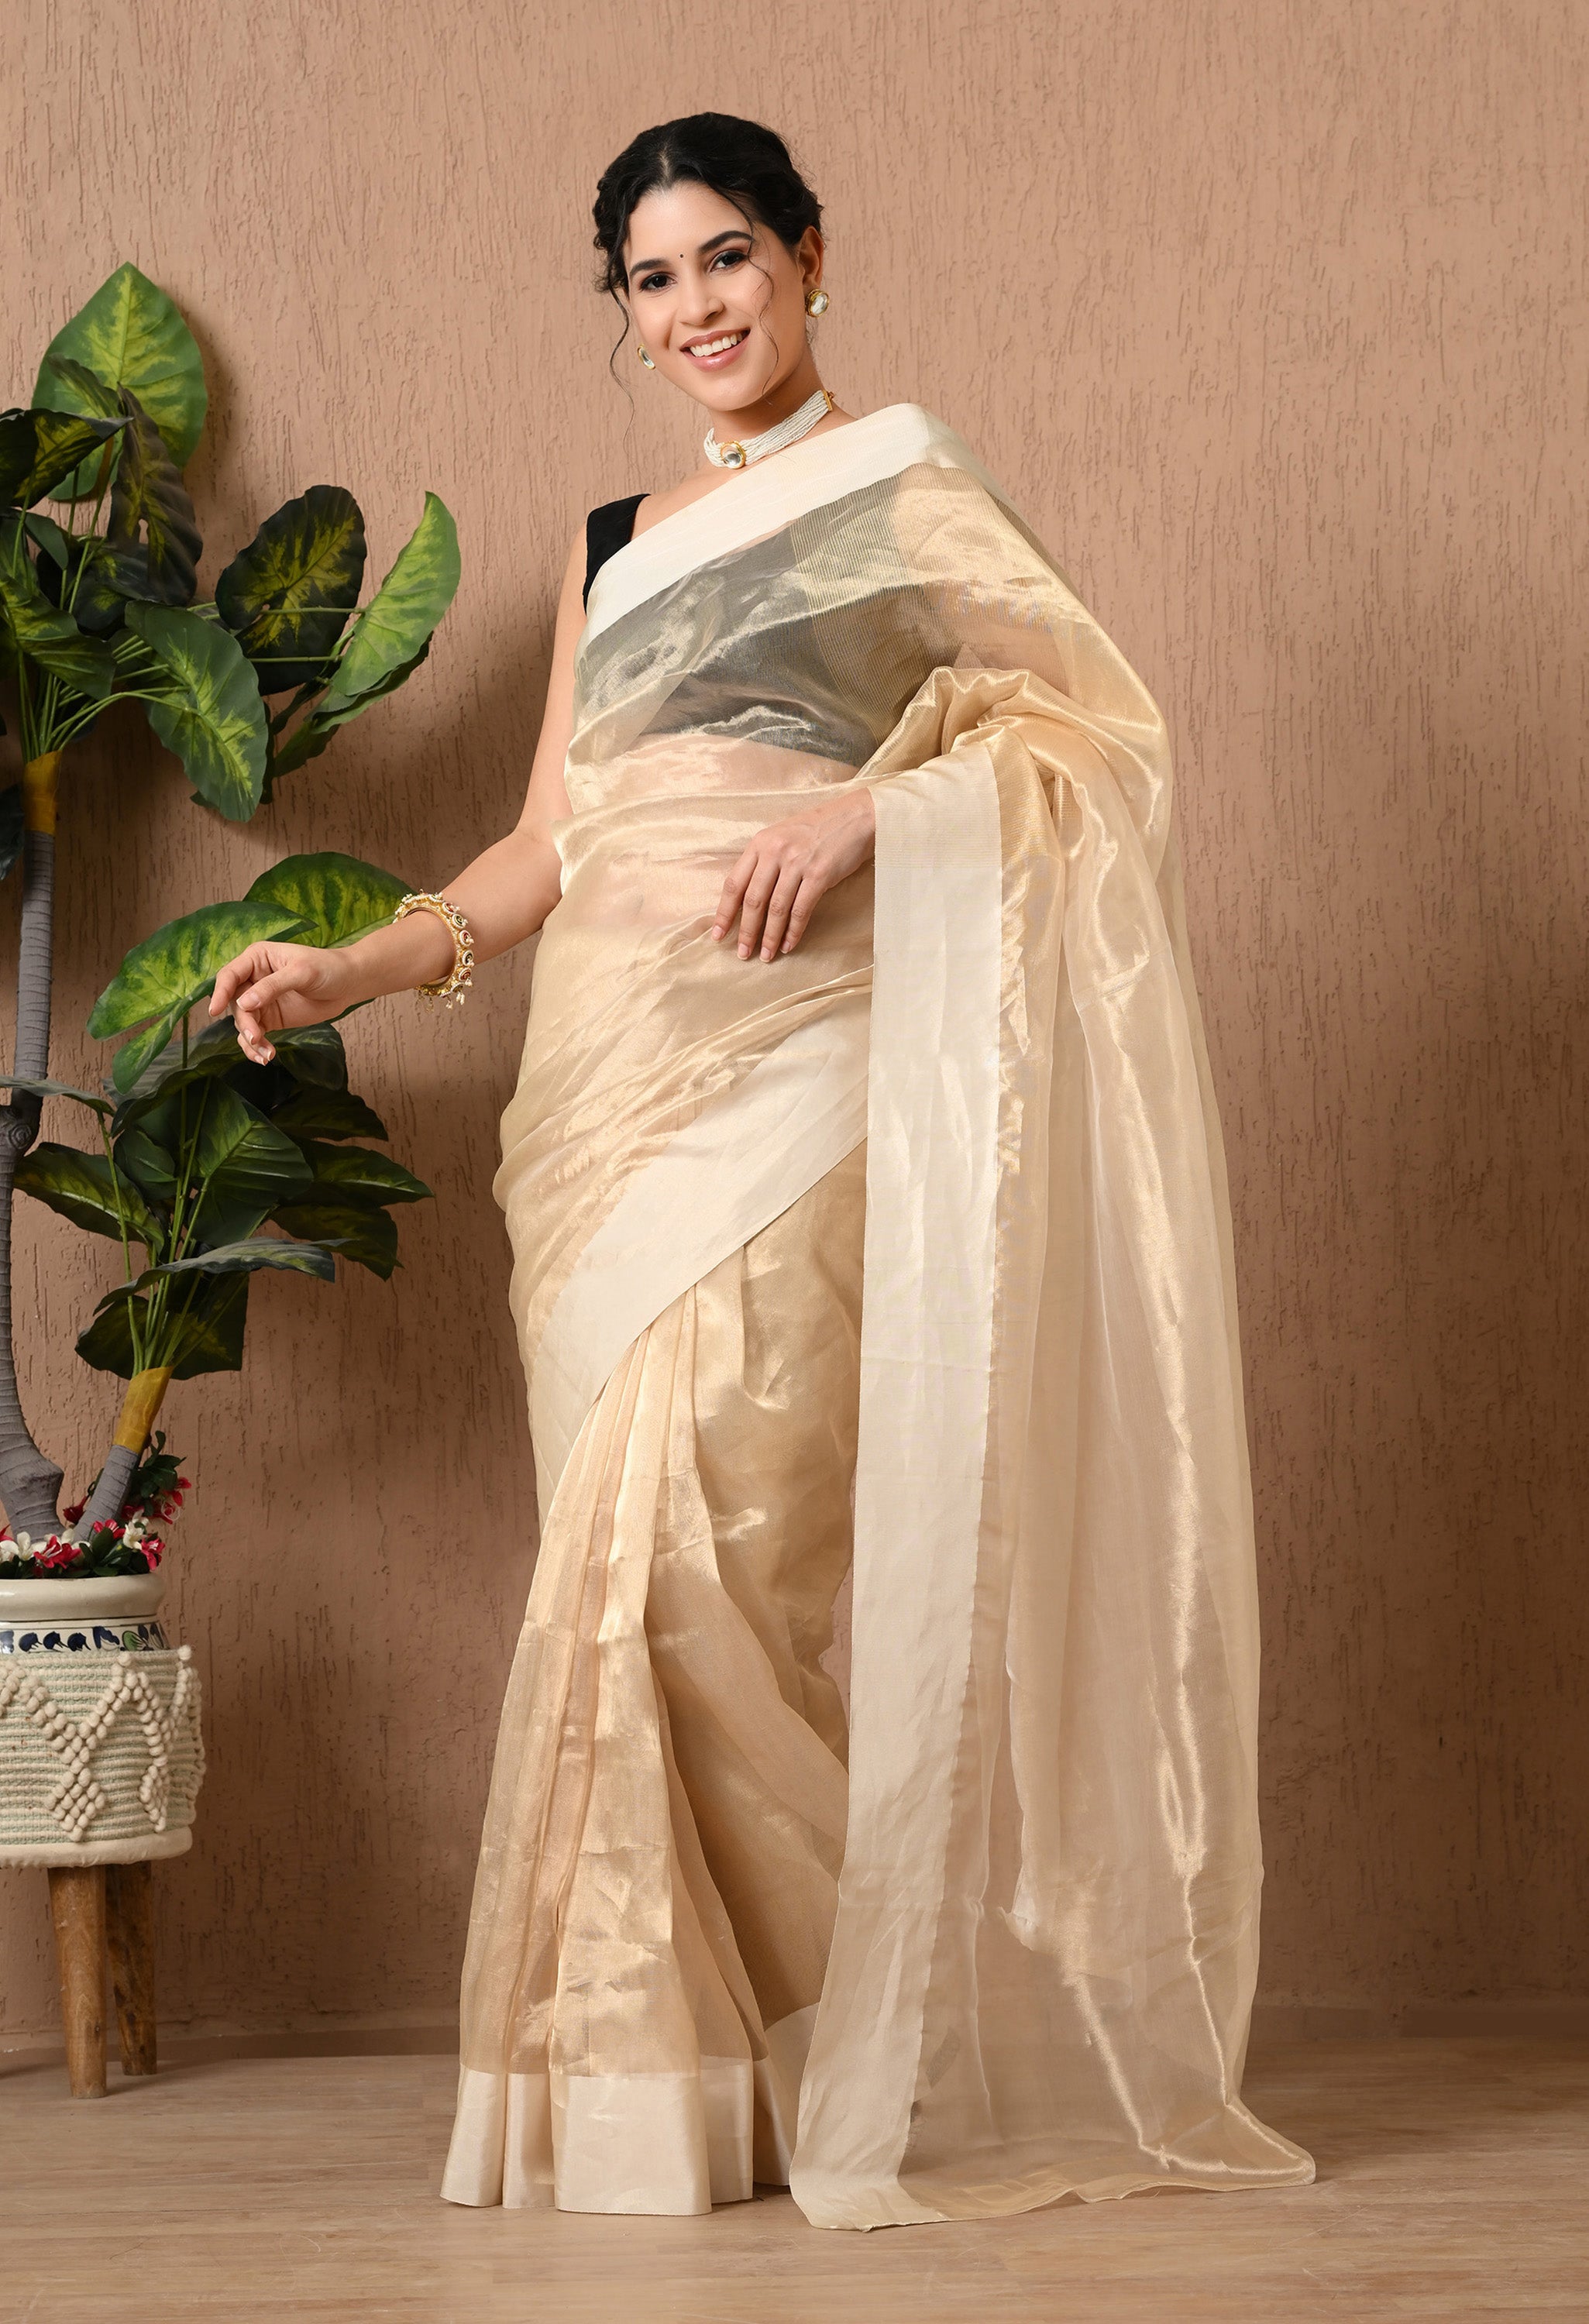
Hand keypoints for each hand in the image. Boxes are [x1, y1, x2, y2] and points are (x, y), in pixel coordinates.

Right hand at [207, 941, 358, 1064]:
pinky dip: (256, 1047)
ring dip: (250, 1040)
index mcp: (256, 958)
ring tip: (267, 1053)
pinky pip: (254, 1034)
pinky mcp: (270, 1019)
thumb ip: (272, 987)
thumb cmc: (327, 968)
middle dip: (244, 1022)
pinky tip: (266, 1057)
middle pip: (235, 1003)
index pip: (229, 975)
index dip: (220, 992)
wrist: (349, 984)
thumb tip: (244, 1004)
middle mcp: (253, 979)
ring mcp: (260, 1000)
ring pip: (243, 1022)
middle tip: (257, 1037)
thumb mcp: (301, 973)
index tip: (213, 1010)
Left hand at [712, 787, 875, 961]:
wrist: (856, 817)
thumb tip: (748, 899)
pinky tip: (788, 945)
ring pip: (776, 909)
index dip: (724, 913)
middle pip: (753, 900)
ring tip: (766, 955)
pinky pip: (801, 910)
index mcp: (760, 843)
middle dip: (746, 931)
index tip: (718, 934)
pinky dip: (793, 932)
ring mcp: (797, 863)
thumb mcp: (782, 837)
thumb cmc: (818, 829)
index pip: (734, 883)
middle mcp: (775, 852)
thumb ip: (764, 862)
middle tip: (743, 953)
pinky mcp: (819, 875)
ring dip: (769, 937)